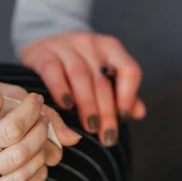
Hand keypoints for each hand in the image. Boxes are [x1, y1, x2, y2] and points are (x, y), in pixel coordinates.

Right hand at [20, 31, 145, 145]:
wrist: (43, 47)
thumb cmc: (78, 67)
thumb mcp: (101, 75)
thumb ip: (121, 93)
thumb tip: (139, 113)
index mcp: (110, 48)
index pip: (128, 70)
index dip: (128, 96)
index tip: (123, 119)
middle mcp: (90, 43)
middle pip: (102, 80)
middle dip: (106, 111)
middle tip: (107, 137)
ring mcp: (65, 46)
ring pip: (80, 76)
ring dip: (87, 105)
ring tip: (90, 127)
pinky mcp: (42, 53)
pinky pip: (53, 71)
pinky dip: (60, 89)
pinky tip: (66, 106)